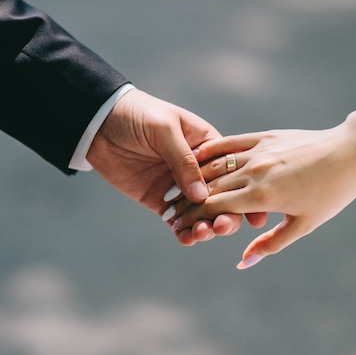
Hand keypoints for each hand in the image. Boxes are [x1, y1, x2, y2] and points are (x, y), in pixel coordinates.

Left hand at [86, 88, 242, 242]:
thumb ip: (183, 160)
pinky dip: (183, 232)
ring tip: (201, 233)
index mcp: (209, 148)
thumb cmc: (139, 115)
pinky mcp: (160, 200)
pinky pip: (177, 221)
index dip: (245, 194)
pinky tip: (186, 239)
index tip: (255, 214)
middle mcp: (198, 170)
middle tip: (221, 226)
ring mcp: (179, 187)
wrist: (100, 122)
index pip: (233, 173)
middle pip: (221, 198)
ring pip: (201, 213)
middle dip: (226, 215)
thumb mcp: (165, 129)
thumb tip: (201, 196)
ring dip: (205, 226)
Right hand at [172, 119, 355, 267]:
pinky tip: (196, 156)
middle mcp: (255, 172)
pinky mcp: (265, 136)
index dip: (192, 218)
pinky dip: (211, 150)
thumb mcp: (303, 225)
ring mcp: (259, 151)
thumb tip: (242, 263)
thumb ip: (270, 243)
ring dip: (193, 178)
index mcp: (263, 197)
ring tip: (175, 187)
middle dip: (186, 201)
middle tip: (167, 210)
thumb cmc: (332, 194)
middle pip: (209, 188)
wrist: (351, 153)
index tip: (176, 225)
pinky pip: (230, 142)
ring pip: (216, 165)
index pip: (215, 208)